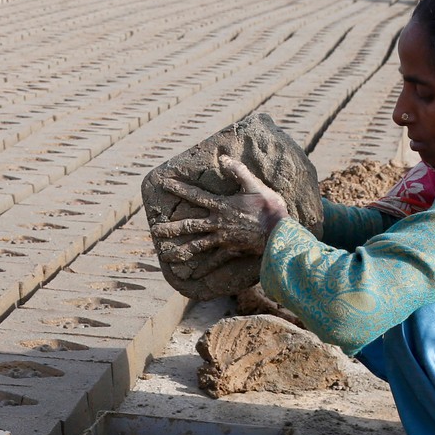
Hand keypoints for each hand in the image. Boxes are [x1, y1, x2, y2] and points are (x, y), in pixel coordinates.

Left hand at [150, 155, 289, 272]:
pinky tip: (193, 276)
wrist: (279, 233)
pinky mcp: (231, 251)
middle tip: (154, 231)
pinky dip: (205, 269)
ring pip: (197, 245)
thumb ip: (238, 171)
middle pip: (189, 225)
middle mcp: (218, 223)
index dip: (179, 188)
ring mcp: (223, 239)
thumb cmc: (269, 208)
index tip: (164, 184)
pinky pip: (215, 261)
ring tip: (165, 256)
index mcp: (222, 206)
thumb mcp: (255, 185)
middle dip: (170, 228)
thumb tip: (223, 158)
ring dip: (180, 250)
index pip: (195, 195)